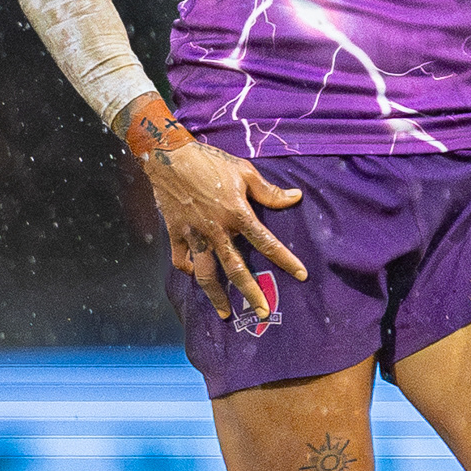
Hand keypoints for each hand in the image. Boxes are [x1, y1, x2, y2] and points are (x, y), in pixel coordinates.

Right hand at [142, 139, 307, 319]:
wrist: (170, 157)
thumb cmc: (212, 162)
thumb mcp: (245, 172)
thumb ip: (269, 191)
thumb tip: (296, 198)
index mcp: (237, 213)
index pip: (266, 242)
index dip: (285, 260)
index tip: (300, 275)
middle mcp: (216, 230)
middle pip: (236, 269)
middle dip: (250, 293)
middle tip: (262, 313)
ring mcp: (194, 234)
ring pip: (206, 273)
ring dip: (216, 296)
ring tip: (225, 313)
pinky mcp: (175, 234)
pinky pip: (181, 260)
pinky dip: (188, 271)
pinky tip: (196, 277)